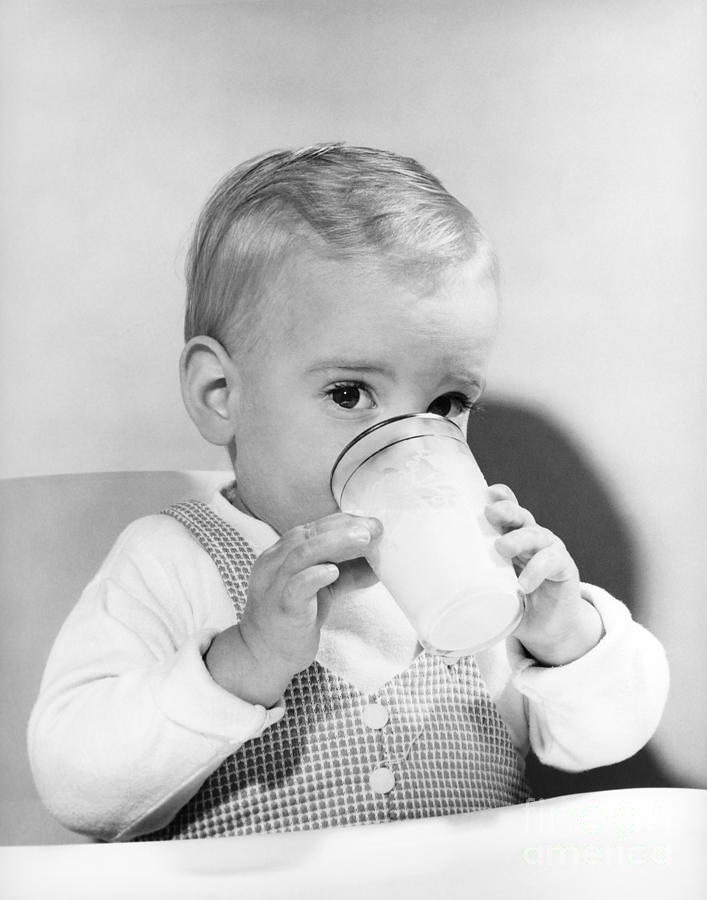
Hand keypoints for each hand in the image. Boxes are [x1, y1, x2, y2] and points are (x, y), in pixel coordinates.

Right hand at [206, 513, 381, 704]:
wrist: (262, 657)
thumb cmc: (292, 620)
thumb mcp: (322, 591)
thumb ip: (345, 574)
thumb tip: (378, 564)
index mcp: (282, 554)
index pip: (314, 528)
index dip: (343, 522)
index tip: (371, 523)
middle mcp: (274, 563)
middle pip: (309, 534)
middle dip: (344, 527)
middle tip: (374, 527)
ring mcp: (275, 584)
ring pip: (301, 554)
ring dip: (335, 542)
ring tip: (364, 539)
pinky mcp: (281, 607)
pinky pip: (295, 586)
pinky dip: (315, 575)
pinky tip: (334, 571)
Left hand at [485, 484, 603, 665]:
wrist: (548, 629)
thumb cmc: (514, 603)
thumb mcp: (491, 591)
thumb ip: (471, 587)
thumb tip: (433, 596)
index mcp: (513, 537)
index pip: (508, 511)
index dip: (501, 498)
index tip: (487, 493)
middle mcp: (532, 538)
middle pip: (521, 516)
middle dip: (506, 510)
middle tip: (490, 514)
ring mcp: (550, 550)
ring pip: (537, 534)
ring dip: (519, 538)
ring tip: (502, 548)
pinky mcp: (564, 568)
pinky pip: (551, 562)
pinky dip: (537, 570)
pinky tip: (524, 584)